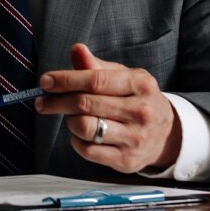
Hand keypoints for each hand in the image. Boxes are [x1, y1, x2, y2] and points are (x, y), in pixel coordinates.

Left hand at [37, 43, 180, 172]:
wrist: (167, 134)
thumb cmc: (137, 100)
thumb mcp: (123, 77)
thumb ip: (97, 66)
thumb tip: (76, 50)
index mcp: (139, 84)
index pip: (96, 80)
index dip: (66, 80)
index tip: (46, 81)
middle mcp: (140, 111)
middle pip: (86, 104)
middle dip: (57, 101)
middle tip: (43, 101)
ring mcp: (135, 138)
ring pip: (85, 128)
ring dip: (70, 121)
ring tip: (70, 117)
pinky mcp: (126, 160)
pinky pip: (88, 151)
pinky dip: (76, 141)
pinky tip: (80, 134)